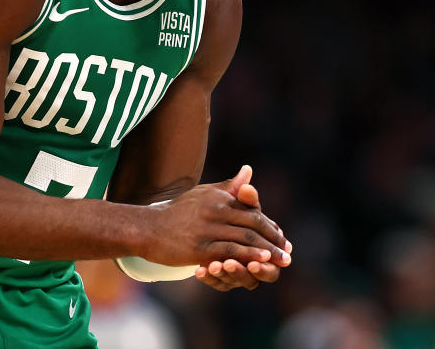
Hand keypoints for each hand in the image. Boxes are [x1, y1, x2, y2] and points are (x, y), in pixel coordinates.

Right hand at [139, 166, 290, 268]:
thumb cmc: (177, 212)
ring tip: (281, 260)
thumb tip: (250, 170)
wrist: (147, 228)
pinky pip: (229, 251)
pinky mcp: (199, 247)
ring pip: (245, 238)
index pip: (251, 210)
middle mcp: (216, 209)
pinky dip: (247, 256)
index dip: (269, 225)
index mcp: (219, 197)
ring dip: (266, 251)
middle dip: (273, 239)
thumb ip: (229, 187)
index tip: (282, 237)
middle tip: (287, 252)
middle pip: (253, 223)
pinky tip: (259, 263)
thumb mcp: (204, 194)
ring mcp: (207, 228)